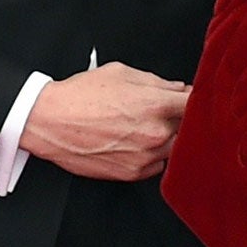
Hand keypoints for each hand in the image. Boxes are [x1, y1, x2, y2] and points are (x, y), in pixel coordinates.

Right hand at [18, 62, 186, 179]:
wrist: (47, 121)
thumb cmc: (78, 96)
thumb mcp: (119, 73)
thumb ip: (155, 81)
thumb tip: (177, 88)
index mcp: (156, 104)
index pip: (198, 104)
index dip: (198, 100)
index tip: (194, 100)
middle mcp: (156, 133)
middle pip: (190, 129)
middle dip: (179, 120)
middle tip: (159, 113)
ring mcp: (147, 156)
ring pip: (175, 149)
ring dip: (166, 139)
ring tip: (140, 128)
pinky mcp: (133, 173)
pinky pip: (156, 165)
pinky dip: (150, 155)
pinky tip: (130, 143)